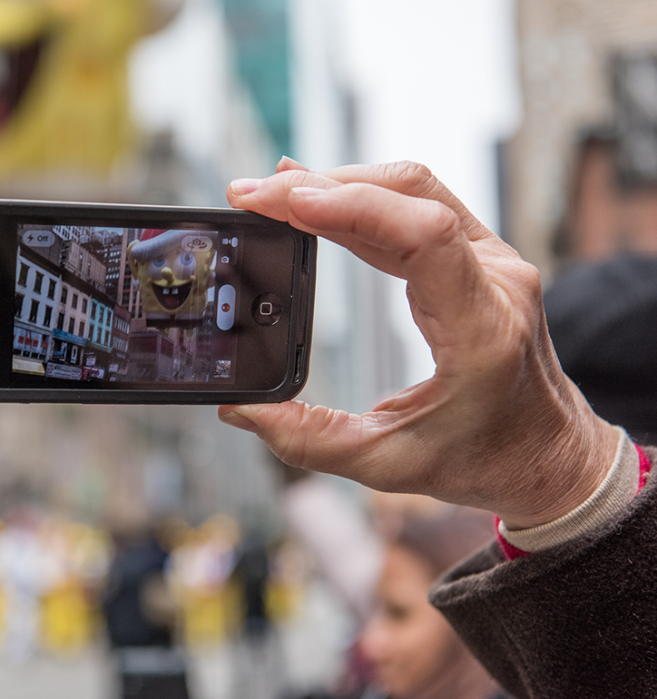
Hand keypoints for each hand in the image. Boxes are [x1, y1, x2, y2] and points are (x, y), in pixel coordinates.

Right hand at [219, 159, 618, 528]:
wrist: (552, 457)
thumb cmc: (489, 460)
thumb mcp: (390, 464)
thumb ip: (310, 440)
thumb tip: (242, 410)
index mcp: (483, 329)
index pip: (423, 234)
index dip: (352, 205)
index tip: (287, 201)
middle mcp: (496, 281)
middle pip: (410, 196)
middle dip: (324, 186)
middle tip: (253, 195)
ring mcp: (493, 263)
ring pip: (412, 191)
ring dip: (340, 184)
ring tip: (273, 191)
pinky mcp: (478, 259)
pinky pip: (418, 207)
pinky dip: (362, 197)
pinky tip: (319, 199)